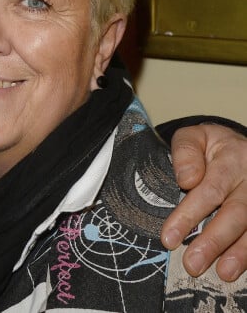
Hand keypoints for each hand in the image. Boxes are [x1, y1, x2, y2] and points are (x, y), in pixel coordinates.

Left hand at [161, 123, 246, 281]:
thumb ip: (185, 152)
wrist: (239, 147)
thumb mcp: (194, 137)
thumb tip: (186, 180)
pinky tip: (237, 268)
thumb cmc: (211, 147)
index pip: (209, 189)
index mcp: (230, 157)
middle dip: (214, 241)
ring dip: (238, 253)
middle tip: (192, 264)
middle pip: (235, 212)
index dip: (189, 214)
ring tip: (223, 273)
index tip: (169, 237)